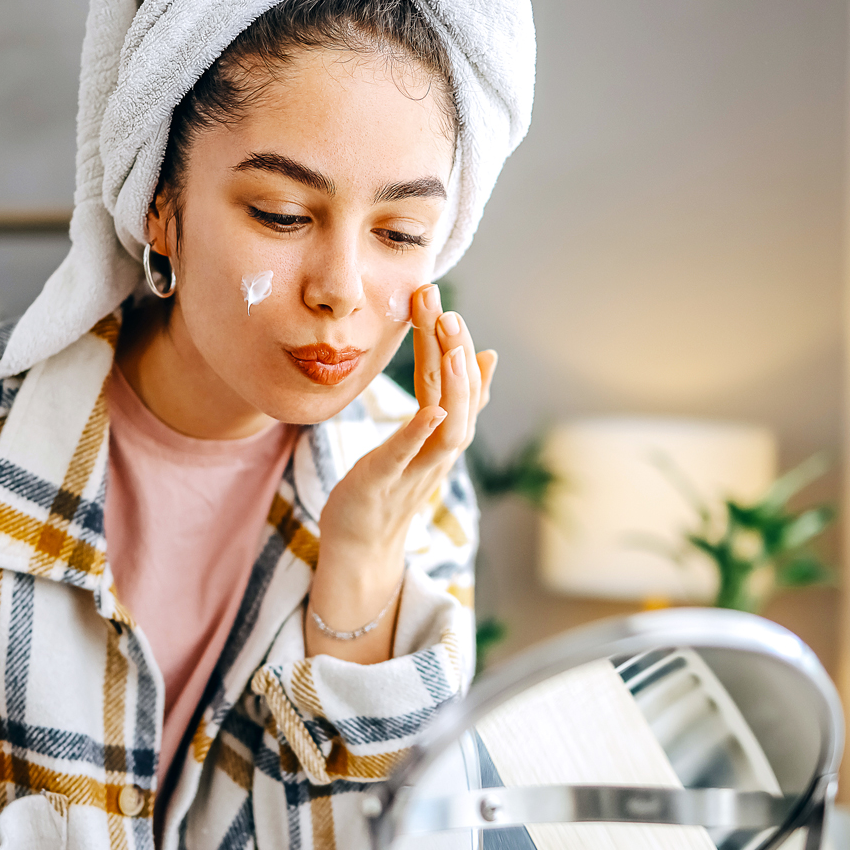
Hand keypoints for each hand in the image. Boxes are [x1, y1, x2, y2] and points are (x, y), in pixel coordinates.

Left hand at [305, 284, 497, 662]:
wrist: (361, 545)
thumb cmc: (387, 485)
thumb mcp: (421, 436)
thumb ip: (452, 400)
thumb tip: (487, 356)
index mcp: (445, 435)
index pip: (457, 382)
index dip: (455, 343)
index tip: (442, 304)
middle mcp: (440, 452)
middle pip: (460, 397)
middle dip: (456, 351)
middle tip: (446, 310)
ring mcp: (418, 469)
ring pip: (450, 424)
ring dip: (455, 383)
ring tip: (449, 341)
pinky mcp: (386, 484)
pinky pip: (409, 457)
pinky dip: (421, 432)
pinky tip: (431, 409)